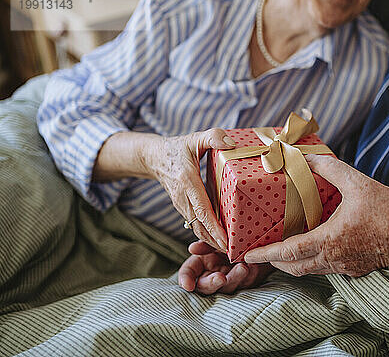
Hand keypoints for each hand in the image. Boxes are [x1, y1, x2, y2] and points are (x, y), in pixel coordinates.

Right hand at [142, 128, 235, 250]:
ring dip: (211, 240)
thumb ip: (213, 137)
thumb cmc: (178, 147)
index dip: (214, 226)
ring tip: (229, 250)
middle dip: (215, 241)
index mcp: (187, 181)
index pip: (202, 208)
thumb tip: (231, 144)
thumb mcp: (195, 138)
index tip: (226, 240)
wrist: (153, 157)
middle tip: (233, 252)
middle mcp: (182, 196)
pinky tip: (218, 241)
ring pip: (196, 227)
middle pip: (200, 224)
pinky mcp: (182, 207)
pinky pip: (194, 224)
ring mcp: (180, 204)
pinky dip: (206, 234)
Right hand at [178, 241, 274, 293]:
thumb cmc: (228, 239)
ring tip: (242, 267)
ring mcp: (229, 281)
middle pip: (206, 286)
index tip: (188, 286)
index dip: (185, 280)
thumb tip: (192, 248)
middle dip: (213, 283)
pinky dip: (251, 275)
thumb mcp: (215, 238)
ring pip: (228, 287)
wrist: (250, 240)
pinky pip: (248, 283)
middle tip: (221, 278)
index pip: (188, 274)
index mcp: (200, 264)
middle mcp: (212, 276)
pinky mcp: (246, 283)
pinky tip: (254, 267)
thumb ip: (204, 244)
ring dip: (235, 278)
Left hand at [244, 154, 388, 276]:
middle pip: (295, 268)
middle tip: (259, 252)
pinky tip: (313, 246)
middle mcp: (335, 259)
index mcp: (331, 241)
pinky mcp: (357, 268)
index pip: (288, 253)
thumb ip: (329, 169)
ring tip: (279, 251)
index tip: (246, 254)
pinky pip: (327, 268)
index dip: (265, 255)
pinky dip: (312, 261)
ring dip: (292, 264)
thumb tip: (305, 157)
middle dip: (273, 263)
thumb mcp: (358, 183)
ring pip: (310, 271)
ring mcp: (347, 267)